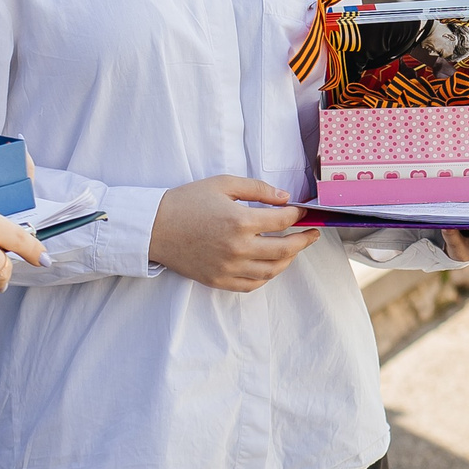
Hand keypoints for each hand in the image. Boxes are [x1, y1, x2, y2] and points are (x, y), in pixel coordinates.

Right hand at [151, 176, 307, 291]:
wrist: (154, 227)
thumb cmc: (187, 202)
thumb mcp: (223, 184)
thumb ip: (258, 189)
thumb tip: (285, 198)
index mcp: (240, 221)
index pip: (282, 220)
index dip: (297, 214)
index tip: (301, 211)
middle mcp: (238, 248)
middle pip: (285, 249)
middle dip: (304, 240)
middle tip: (313, 234)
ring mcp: (229, 268)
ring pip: (272, 270)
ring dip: (289, 259)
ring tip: (294, 249)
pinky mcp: (219, 280)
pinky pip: (252, 284)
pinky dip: (267, 276)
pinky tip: (271, 265)